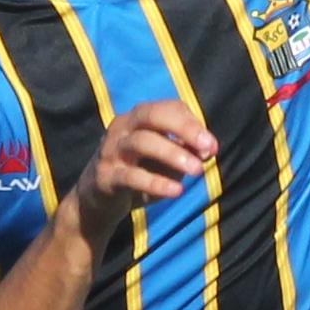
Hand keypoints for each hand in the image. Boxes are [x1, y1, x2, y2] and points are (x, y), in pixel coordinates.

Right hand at [79, 99, 215, 240]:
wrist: (96, 201)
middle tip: (209, 149)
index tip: (212, 147)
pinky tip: (177, 191)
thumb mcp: (165, 161)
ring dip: (173, 154)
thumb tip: (208, 150)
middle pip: (152, 115)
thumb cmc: (137, 174)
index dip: (193, 124)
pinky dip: (156, 183)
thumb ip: (186, 152)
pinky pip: (131, 176)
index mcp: (138, 118)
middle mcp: (122, 127)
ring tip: (197, 171)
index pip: (169, 108)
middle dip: (184, 128)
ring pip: (142, 142)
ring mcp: (111, 150)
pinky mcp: (105, 176)